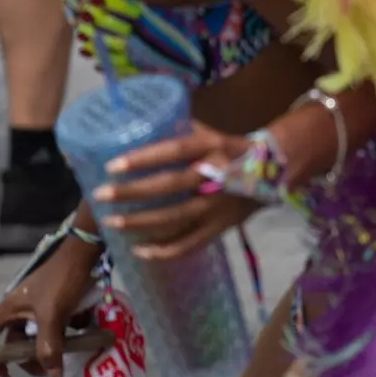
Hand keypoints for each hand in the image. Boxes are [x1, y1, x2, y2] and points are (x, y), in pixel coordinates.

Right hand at [0, 242, 98, 376]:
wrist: (84, 252)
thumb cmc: (60, 280)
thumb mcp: (52, 315)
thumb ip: (49, 346)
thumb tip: (53, 375)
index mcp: (9, 311)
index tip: (8, 374)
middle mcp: (19, 311)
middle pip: (17, 343)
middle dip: (32, 358)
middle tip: (51, 367)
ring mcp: (38, 307)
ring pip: (39, 336)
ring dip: (53, 346)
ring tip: (67, 352)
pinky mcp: (56, 305)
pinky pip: (57, 325)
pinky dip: (66, 331)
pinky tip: (81, 329)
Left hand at [96, 122, 255, 261]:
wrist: (275, 171)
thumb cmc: (233, 149)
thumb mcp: (212, 133)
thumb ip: (181, 132)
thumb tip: (142, 125)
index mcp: (212, 147)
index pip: (174, 151)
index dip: (143, 158)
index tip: (112, 165)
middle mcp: (215, 176)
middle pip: (169, 186)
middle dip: (132, 192)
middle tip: (101, 195)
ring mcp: (218, 205)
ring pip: (175, 218)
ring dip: (141, 222)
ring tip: (112, 222)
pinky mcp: (221, 227)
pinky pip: (190, 243)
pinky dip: (165, 251)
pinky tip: (140, 251)